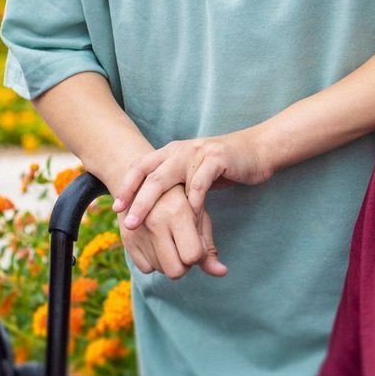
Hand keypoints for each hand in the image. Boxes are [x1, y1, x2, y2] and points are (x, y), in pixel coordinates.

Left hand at [113, 129, 281, 277]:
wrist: (259, 149)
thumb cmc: (225, 166)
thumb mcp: (195, 173)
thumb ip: (177, 185)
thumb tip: (155, 207)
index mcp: (171, 152)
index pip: (140, 167)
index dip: (126, 186)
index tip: (115, 208)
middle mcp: (180, 149)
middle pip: (150, 176)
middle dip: (136, 201)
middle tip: (128, 223)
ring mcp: (198, 152)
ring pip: (169, 179)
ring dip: (159, 206)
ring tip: (153, 226)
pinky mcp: (217, 158)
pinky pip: (198, 183)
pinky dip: (192, 202)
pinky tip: (188, 219)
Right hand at [113, 183, 217, 281]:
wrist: (146, 183)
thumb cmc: (181, 201)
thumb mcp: (199, 217)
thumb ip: (209, 247)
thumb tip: (222, 272)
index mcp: (177, 212)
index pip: (192, 256)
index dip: (198, 254)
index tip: (197, 242)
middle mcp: (154, 223)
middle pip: (175, 271)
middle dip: (184, 265)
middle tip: (184, 247)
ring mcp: (137, 232)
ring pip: (161, 270)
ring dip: (169, 261)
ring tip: (169, 239)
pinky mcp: (126, 240)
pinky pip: (145, 269)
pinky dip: (153, 261)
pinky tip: (156, 243)